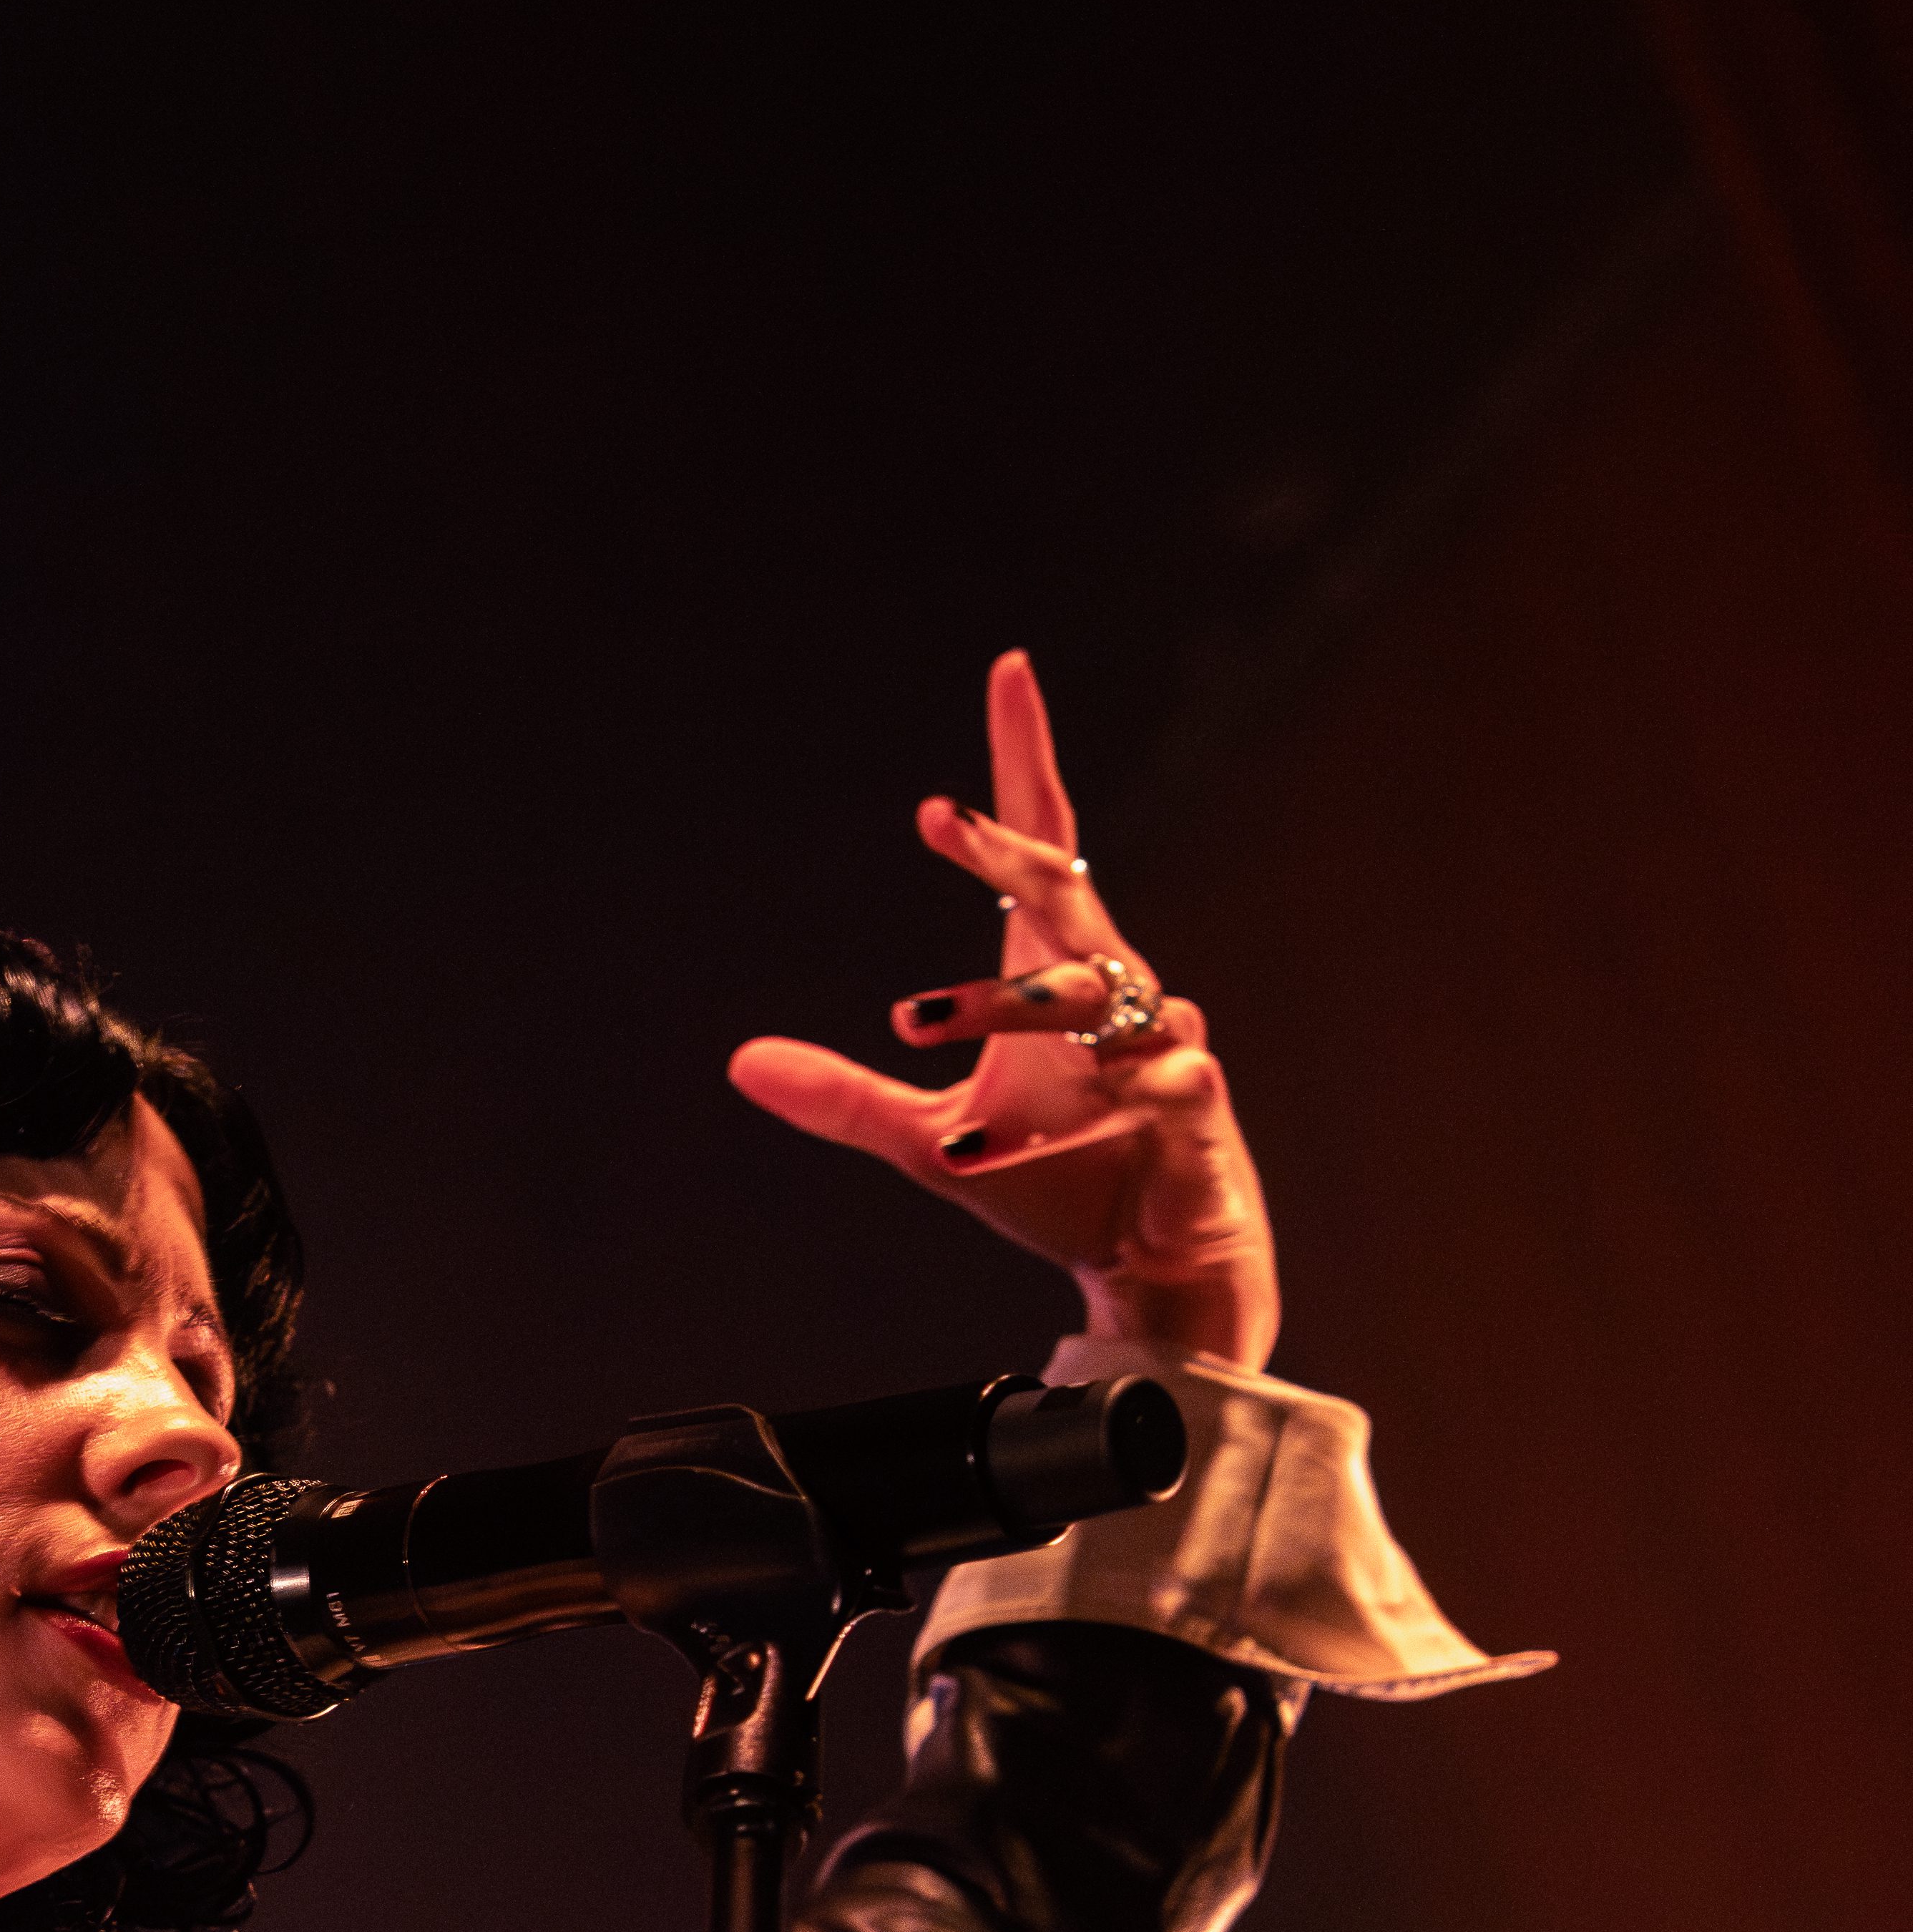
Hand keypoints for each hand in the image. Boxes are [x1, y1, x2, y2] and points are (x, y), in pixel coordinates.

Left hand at [729, 648, 1280, 1369]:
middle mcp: (1118, 991)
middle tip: (942, 819)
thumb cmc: (1057, 1180)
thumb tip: (738, 1061)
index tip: (1008, 668)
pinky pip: (1133, 1099)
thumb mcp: (927, 1139)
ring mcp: (1162, 1046)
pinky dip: (1054, 1128)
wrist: (1151, 1263)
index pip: (1046, 844)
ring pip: (1087, 999)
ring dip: (1001, 1008)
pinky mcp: (1192, 1114)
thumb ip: (842, 1096)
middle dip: (1009, 854)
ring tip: (911, 1023)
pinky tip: (982, 1151)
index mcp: (1059, 973)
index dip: (1025, 758)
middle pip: (1067, 895)